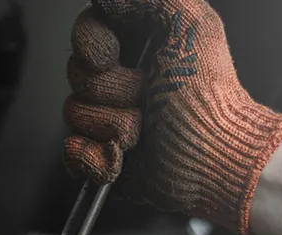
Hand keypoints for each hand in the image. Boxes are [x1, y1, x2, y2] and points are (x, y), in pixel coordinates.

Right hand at [64, 0, 281, 234]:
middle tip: (146, 97)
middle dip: (113, 90)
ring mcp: (106, 119)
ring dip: (112, 125)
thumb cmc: (208, 101)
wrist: (210, 159)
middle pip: (76, 74)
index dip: (90, 43)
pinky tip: (121, 157)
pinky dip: (95, 157)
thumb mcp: (193, 26)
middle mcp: (119, 81)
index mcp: (138, 46)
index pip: (87, 30)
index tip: (109, 55)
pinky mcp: (100, 156)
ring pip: (73, 114)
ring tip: (144, 131)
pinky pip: (71, 152)